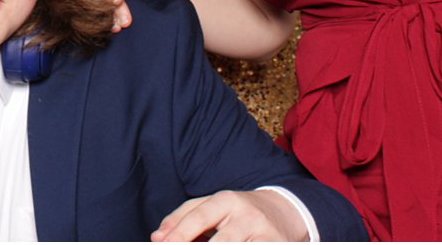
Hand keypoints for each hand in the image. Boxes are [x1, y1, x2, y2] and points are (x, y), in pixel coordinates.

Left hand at [153, 191, 306, 241]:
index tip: (162, 244)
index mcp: (226, 200)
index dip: (179, 233)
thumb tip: (157, 237)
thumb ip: (182, 218)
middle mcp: (247, 215)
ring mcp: (264, 234)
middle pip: (220, 241)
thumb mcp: (212, 207)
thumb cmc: (237, 213)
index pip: (199, 216)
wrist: (284, 212)